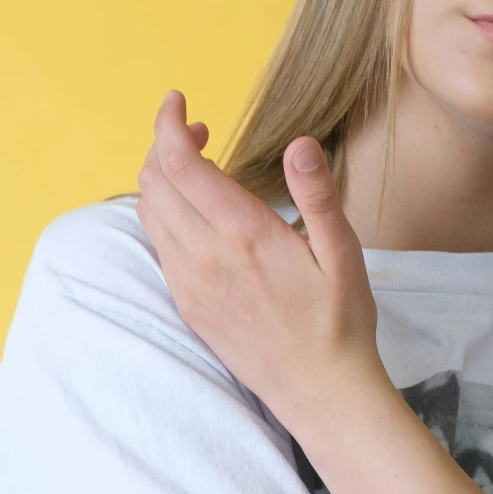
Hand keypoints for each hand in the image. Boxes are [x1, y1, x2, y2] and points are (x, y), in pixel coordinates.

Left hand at [134, 93, 383, 422]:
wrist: (320, 392)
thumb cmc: (340, 321)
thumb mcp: (342, 253)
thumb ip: (316, 195)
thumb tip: (300, 144)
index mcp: (244, 236)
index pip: (179, 164)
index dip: (169, 124)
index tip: (179, 101)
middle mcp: (205, 258)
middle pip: (153, 182)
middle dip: (166, 145)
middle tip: (202, 133)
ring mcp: (190, 284)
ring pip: (149, 214)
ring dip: (162, 180)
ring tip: (199, 169)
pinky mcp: (188, 305)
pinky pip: (158, 247)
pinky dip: (165, 216)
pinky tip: (197, 216)